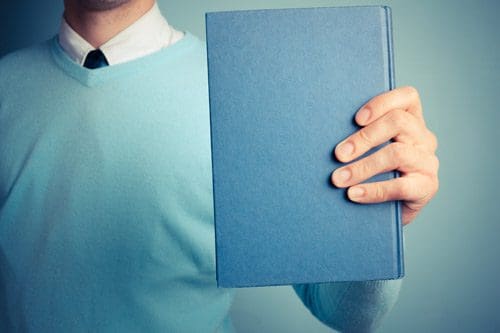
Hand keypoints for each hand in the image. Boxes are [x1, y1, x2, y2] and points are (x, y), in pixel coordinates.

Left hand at [331, 86, 438, 224]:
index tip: (356, 119)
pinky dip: (373, 190)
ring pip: (397, 154)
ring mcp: (427, 162)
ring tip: (338, 178)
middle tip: (338, 154)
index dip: (382, 103)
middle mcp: (423, 138)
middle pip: (398, 123)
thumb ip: (359, 136)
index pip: (408, 97)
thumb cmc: (372, 173)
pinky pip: (400, 186)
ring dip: (362, 166)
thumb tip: (325, 131)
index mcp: (411, 121)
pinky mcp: (427, 187)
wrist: (386, 212)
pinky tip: (353, 194)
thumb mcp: (368, 150)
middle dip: (364, 137)